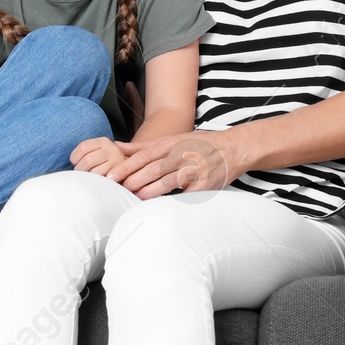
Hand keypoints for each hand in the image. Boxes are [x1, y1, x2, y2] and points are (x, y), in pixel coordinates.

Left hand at [70, 136, 129, 176]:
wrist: (131, 169)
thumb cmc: (108, 163)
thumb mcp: (100, 152)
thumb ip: (88, 152)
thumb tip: (71, 161)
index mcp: (103, 141)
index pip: (83, 147)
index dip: (75, 157)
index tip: (75, 162)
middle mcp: (112, 148)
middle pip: (87, 160)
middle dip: (80, 169)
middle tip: (81, 173)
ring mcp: (117, 161)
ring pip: (94, 171)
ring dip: (88, 177)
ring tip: (89, 177)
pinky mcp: (120, 173)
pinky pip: (102, 179)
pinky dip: (96, 182)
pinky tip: (98, 181)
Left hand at [111, 132, 234, 199]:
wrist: (234, 147)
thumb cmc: (200, 144)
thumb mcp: (173, 139)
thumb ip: (144, 145)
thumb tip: (116, 146)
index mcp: (171, 144)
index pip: (143, 155)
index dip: (125, 166)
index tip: (110, 175)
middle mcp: (182, 155)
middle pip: (153, 168)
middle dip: (133, 179)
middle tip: (117, 189)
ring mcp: (194, 169)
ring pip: (168, 181)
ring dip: (149, 191)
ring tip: (136, 198)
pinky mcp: (205, 184)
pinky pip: (186, 195)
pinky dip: (174, 200)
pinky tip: (161, 206)